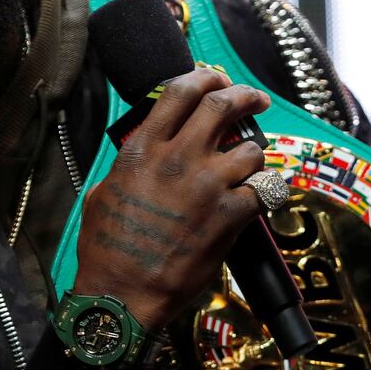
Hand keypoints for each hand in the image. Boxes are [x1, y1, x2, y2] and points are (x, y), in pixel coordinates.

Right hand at [72, 67, 269, 329]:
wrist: (122, 292)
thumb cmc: (106, 249)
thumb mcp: (102, 193)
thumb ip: (127, 167)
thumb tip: (138, 157)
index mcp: (144, 149)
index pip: (180, 91)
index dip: (204, 77)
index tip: (216, 79)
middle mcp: (179, 158)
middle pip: (223, 105)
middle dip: (244, 96)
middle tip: (254, 100)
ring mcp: (209, 185)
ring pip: (253, 149)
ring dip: (256, 153)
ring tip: (251, 164)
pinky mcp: (231, 216)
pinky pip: (266, 189)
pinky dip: (268, 190)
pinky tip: (262, 196)